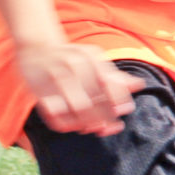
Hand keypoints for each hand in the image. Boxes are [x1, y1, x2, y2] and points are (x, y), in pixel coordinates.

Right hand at [17, 41, 135, 134]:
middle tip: (108, 127)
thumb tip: (139, 85)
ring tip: (91, 128)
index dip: (117, 101)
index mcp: (87, 57)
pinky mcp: (38, 90)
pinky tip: (72, 126)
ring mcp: (53, 78)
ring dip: (86, 124)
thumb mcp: (93, 58)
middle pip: (93, 100)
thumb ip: (114, 74)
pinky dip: (65, 124)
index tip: (122, 111)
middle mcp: (71, 66)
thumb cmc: (70, 56)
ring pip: (75, 110)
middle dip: (103, 118)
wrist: (35, 47)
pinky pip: (54, 114)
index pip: (108, 84)